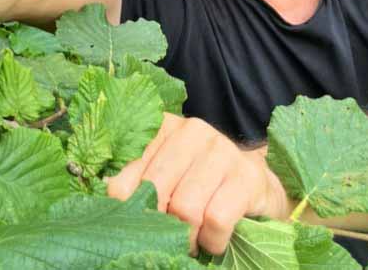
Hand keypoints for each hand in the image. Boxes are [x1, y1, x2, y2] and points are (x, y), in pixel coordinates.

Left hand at [106, 113, 289, 255]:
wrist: (258, 186)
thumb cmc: (201, 184)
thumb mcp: (166, 176)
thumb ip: (137, 182)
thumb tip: (110, 205)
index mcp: (161, 127)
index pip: (124, 180)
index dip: (128, 211)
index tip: (138, 224)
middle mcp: (191, 131)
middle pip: (155, 193)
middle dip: (159, 225)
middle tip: (166, 238)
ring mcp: (222, 150)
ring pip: (186, 208)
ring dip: (187, 237)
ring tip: (192, 240)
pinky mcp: (247, 176)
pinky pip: (216, 219)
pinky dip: (212, 240)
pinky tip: (212, 240)